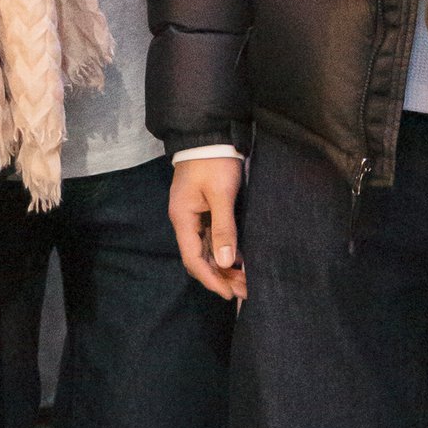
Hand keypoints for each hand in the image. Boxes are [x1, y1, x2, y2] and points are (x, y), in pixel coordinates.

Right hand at [168, 156, 246, 299]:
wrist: (209, 133)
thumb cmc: (214, 161)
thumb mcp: (221, 194)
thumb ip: (223, 228)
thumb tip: (226, 262)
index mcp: (183, 218)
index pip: (194, 259)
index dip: (212, 279)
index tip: (230, 294)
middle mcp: (185, 220)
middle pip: (200, 257)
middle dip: (220, 276)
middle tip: (244, 290)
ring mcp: (193, 214)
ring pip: (206, 249)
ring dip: (223, 265)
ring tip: (244, 279)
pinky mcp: (203, 208)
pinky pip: (211, 237)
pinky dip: (224, 250)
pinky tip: (239, 259)